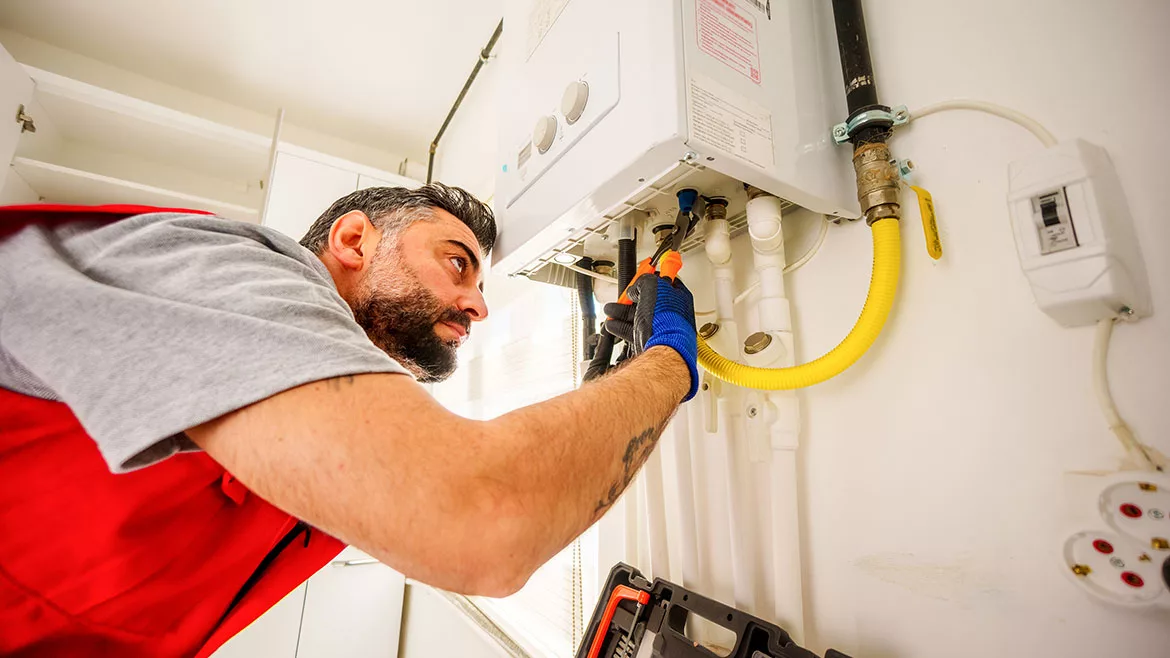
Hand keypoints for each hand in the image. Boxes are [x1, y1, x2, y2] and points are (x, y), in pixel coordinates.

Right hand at [602, 274, 698, 400]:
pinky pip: (634, 331)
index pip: (667, 281)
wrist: (663, 350)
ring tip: (610, 310)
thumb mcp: (652, 287)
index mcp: (678, 297)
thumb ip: (643, 282)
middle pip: (650, 299)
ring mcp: (662, 328)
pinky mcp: (651, 341)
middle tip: (623, 295)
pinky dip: (621, 327)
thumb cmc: (665, 320)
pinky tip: (613, 325)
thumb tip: (636, 289)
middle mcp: (672, 313)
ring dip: (622, 312)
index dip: (652, 276)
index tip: (643, 273)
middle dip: (632, 297)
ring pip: (639, 316)